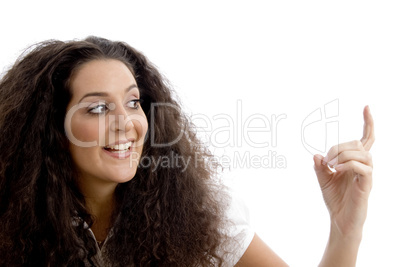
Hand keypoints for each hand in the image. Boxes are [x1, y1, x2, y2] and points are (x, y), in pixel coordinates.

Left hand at [313, 106, 374, 237]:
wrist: (340, 219)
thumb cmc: (335, 199)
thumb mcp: (322, 179)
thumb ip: (320, 166)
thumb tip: (316, 154)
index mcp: (355, 161)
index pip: (365, 138)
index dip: (368, 122)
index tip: (366, 106)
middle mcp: (364, 165)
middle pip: (358, 144)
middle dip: (339, 146)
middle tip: (326, 160)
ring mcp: (366, 174)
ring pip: (361, 153)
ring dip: (342, 154)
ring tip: (330, 165)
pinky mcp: (366, 184)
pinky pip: (362, 167)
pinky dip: (348, 164)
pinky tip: (337, 169)